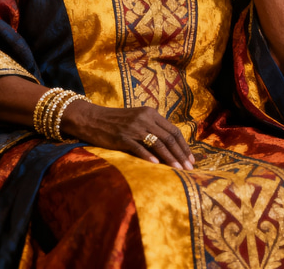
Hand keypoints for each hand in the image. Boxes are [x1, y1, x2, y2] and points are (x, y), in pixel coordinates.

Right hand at [64, 100, 194, 169]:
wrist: (93, 118)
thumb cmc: (116, 122)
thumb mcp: (137, 119)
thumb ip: (152, 128)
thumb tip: (170, 147)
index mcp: (151, 113)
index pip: (173, 130)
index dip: (183, 145)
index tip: (191, 159)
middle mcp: (145, 118)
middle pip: (169, 137)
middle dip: (181, 154)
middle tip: (189, 168)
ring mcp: (134, 127)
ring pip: (158, 143)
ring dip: (170, 158)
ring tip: (178, 170)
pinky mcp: (122, 137)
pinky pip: (139, 147)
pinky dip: (149, 156)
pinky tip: (157, 165)